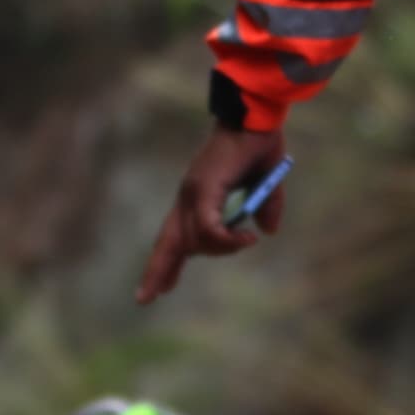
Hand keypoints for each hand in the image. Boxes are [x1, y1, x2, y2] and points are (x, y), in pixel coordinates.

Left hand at [136, 126, 287, 303]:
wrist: (255, 115)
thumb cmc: (258, 141)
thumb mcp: (265, 183)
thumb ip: (264, 207)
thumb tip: (267, 232)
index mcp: (197, 195)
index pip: (174, 235)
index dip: (167, 262)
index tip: (162, 287)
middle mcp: (188, 196)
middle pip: (167, 242)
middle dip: (158, 272)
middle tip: (146, 300)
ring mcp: (193, 192)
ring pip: (194, 240)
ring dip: (221, 248)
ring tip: (244, 240)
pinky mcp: (204, 189)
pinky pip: (207, 229)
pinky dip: (225, 239)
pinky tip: (244, 238)